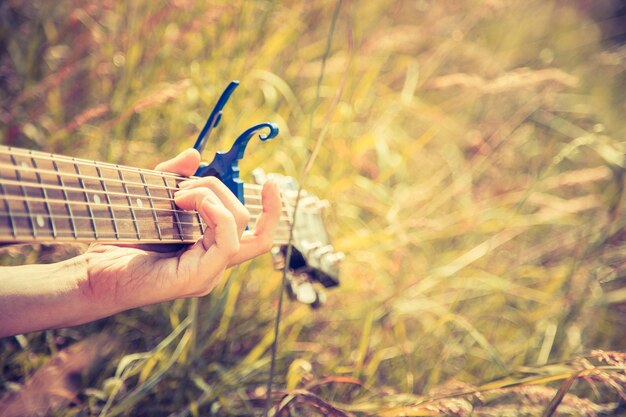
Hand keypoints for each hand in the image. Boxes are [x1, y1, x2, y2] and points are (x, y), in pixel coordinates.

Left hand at [83, 148, 280, 310]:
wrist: (92, 275)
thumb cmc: (119, 243)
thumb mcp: (151, 201)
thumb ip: (172, 178)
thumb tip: (194, 154)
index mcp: (210, 251)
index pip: (257, 234)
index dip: (272, 210)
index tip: (272, 184)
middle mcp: (215, 264)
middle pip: (246, 219)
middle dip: (218, 188)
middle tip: (182, 186)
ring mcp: (209, 273)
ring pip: (239, 223)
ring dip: (211, 195)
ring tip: (177, 195)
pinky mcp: (199, 278)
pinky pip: (227, 239)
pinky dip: (213, 211)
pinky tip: (186, 202)